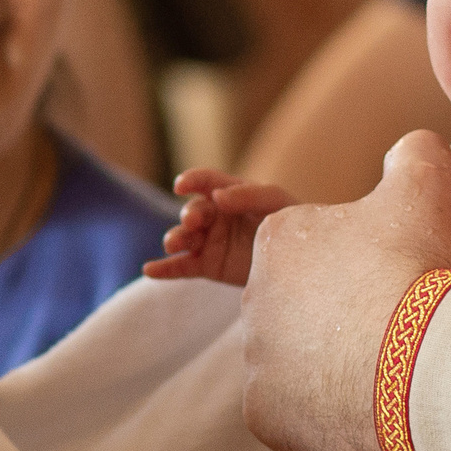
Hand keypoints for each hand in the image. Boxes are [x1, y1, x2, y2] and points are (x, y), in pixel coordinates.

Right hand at [144, 168, 295, 284]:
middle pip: (192, 211)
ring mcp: (209, 241)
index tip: (182, 185)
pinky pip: (181, 267)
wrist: (300, 261)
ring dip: (175, 238)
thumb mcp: (276, 202)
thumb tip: (217, 197)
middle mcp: (215, 216)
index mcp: (229, 193)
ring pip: (183, 238)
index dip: (192, 180)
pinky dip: (164, 269)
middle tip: (192, 221)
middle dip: (189, 215)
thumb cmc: (290, 223)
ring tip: (174, 244)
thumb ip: (249, 195)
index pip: (205, 182)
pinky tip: (149, 269)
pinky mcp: (208, 266)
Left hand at [240, 131, 450, 450]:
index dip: (361, 266)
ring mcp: (254, 359)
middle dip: (341, 318)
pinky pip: (293, 410)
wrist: (423, 363)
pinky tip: (366, 406)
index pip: (313, 251)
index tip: (395, 281)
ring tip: (385, 372)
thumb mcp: (425, 188)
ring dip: (334, 365)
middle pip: (303, 308)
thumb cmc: (418, 269)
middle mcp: (252, 297)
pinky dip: (325, 411)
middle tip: (392, 329)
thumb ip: (415, 155)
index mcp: (277, 239)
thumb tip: (414, 147)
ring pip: (298, 360)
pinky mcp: (262, 412)